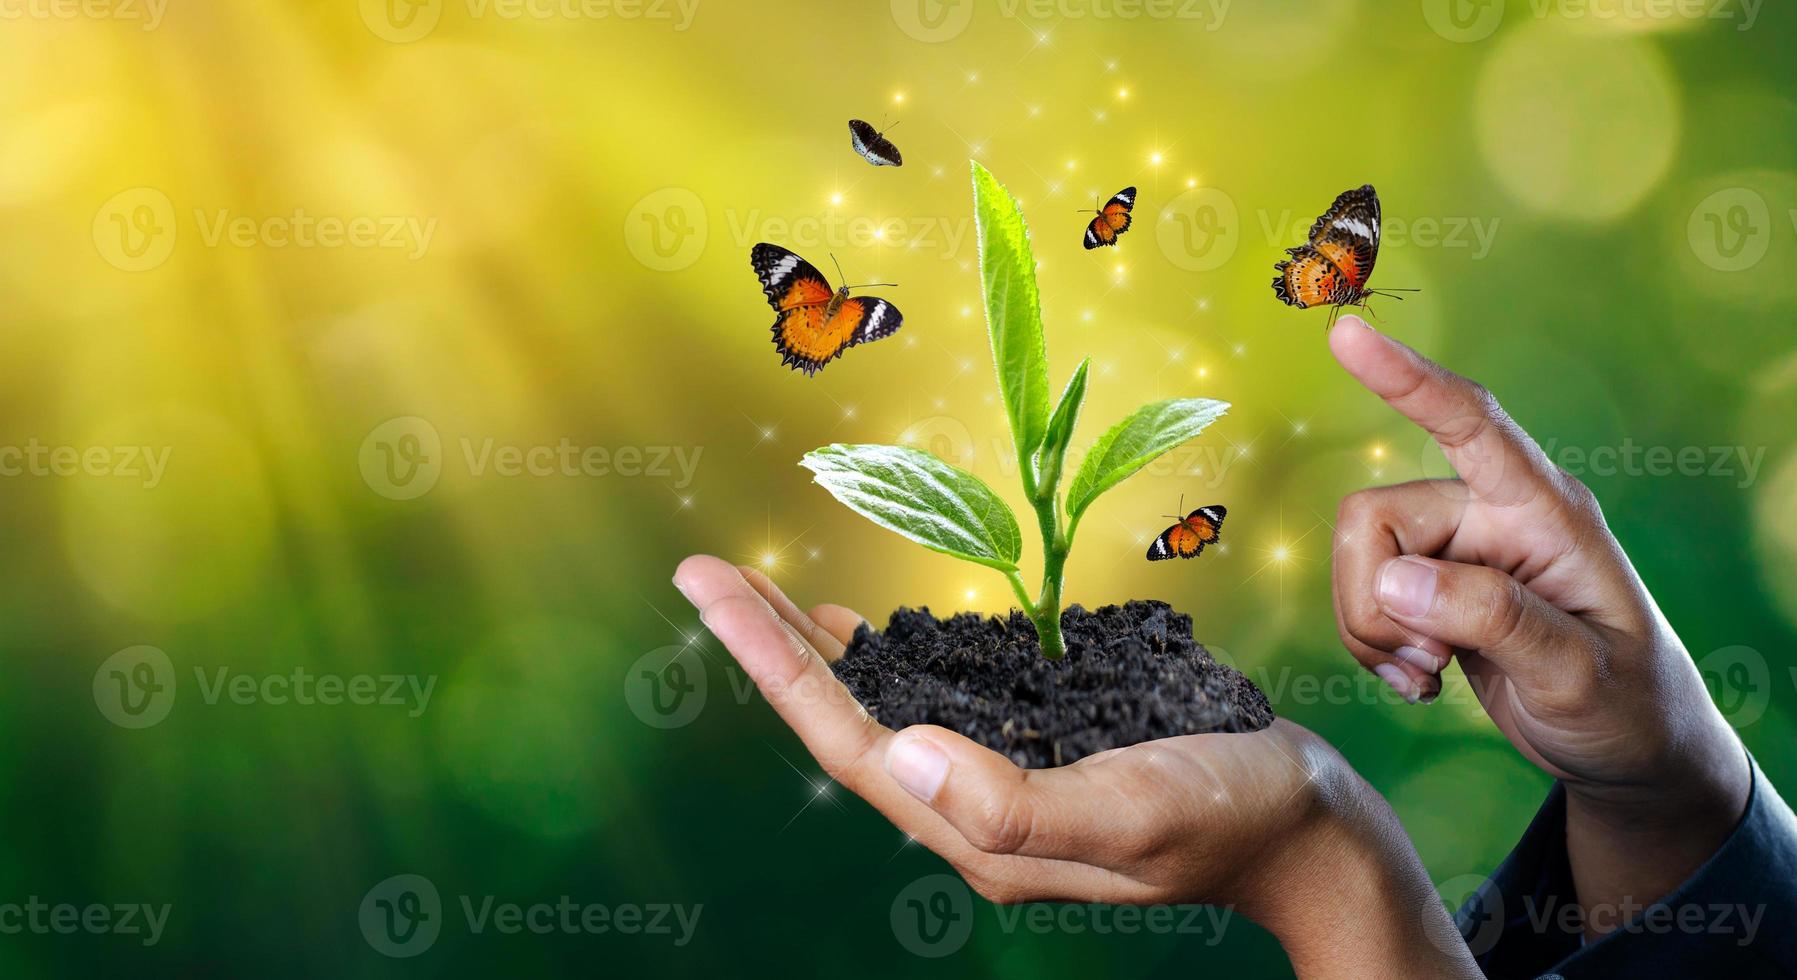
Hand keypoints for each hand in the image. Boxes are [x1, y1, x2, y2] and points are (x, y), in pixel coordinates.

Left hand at [674, 554, 1478, 978]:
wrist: (1308, 828)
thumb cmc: (1234, 815)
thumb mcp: (1131, 813)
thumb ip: (1012, 803)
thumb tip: (895, 753)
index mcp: (979, 830)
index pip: (845, 741)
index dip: (774, 663)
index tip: (712, 586)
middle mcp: (973, 809)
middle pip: (845, 722)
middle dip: (772, 648)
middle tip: (707, 573)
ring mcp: (1001, 779)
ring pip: (882, 710)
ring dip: (817, 652)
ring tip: (762, 593)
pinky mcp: (1034, 748)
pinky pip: (935, 701)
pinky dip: (887, 659)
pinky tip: (868, 633)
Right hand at [1326, 316, 1749, 923]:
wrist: (1628, 747)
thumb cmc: (1628, 703)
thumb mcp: (1577, 672)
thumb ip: (1494, 618)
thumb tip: (1398, 580)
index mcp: (1544, 511)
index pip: (1471, 425)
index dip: (1408, 379)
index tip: (1347, 334)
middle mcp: (1493, 516)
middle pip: (1374, 517)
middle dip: (1374, 601)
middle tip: (1426, 661)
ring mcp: (1459, 552)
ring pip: (1358, 561)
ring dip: (1373, 631)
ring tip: (1429, 674)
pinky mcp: (1433, 589)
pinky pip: (1362, 598)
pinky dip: (1375, 648)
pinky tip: (1423, 678)